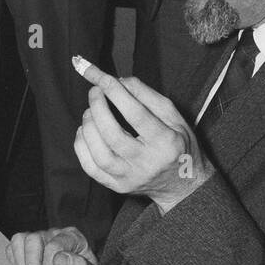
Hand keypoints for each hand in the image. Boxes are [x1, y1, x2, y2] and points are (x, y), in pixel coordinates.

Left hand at [72, 58, 212, 210]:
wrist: (183, 185)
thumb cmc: (178, 145)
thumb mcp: (175, 117)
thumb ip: (148, 96)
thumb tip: (119, 81)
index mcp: (166, 143)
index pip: (136, 114)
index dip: (116, 93)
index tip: (103, 78)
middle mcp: (147, 163)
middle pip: (113, 135)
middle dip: (98, 108)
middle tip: (94, 92)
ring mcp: (130, 178)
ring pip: (99, 154)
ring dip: (88, 127)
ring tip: (90, 112)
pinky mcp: (117, 187)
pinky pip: (90, 168)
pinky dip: (81, 146)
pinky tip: (84, 132)